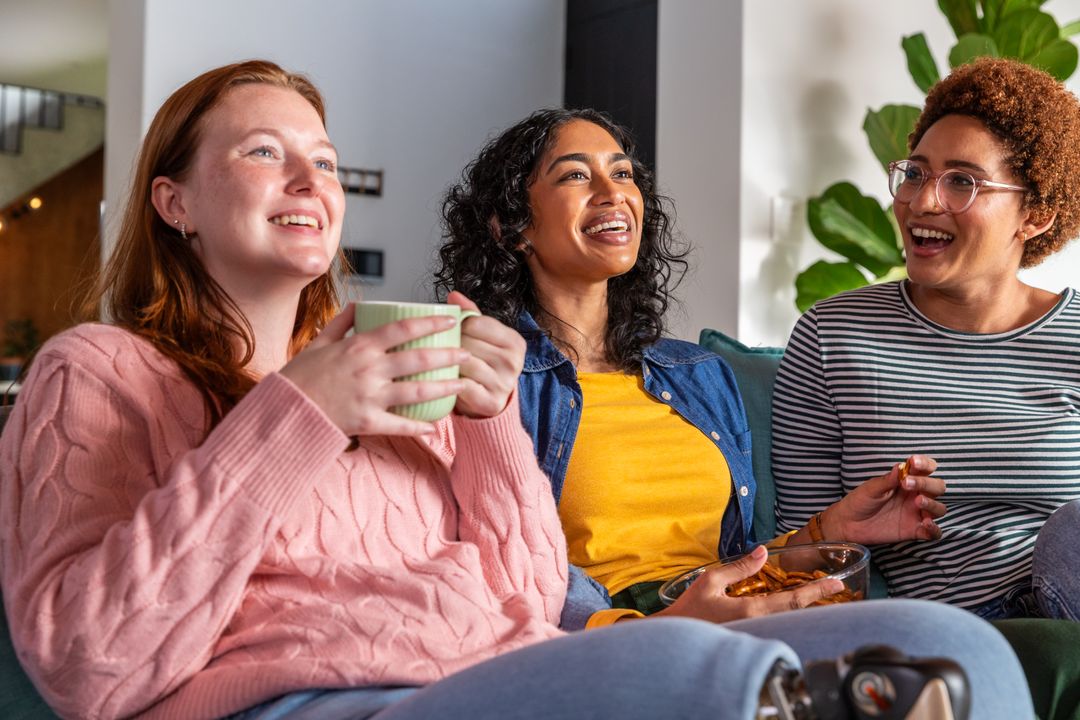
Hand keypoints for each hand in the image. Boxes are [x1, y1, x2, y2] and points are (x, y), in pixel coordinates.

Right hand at [280, 304, 469, 435]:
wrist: (284, 412)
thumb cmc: (300, 377)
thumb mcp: (318, 344)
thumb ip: (341, 324)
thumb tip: (359, 305)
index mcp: (359, 347)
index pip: (403, 329)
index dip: (431, 323)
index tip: (452, 321)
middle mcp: (368, 370)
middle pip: (419, 359)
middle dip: (448, 356)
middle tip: (467, 355)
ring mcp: (369, 397)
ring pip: (417, 392)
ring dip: (444, 388)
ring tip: (463, 385)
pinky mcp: (367, 422)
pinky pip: (400, 425)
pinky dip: (419, 426)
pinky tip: (434, 426)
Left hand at [446, 291, 524, 418]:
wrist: (490, 401)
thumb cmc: (484, 364)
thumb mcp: (483, 337)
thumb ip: (470, 314)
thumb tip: (453, 295)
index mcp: (515, 341)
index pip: (476, 322)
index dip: (458, 326)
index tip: (454, 332)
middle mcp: (513, 361)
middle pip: (468, 342)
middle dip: (452, 345)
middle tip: (446, 350)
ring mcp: (504, 383)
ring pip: (464, 363)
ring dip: (449, 364)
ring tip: (444, 364)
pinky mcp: (491, 401)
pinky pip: (462, 386)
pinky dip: (451, 383)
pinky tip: (448, 381)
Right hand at [653, 545, 844, 623]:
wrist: (675, 638)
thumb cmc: (689, 610)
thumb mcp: (711, 580)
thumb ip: (740, 567)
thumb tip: (762, 553)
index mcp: (750, 610)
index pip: (792, 600)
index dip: (817, 591)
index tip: (836, 584)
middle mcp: (757, 625)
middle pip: (796, 613)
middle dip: (817, 600)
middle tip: (835, 588)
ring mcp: (755, 633)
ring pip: (787, 620)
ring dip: (804, 606)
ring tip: (818, 593)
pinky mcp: (750, 637)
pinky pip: (775, 624)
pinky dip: (788, 613)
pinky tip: (792, 605)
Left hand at [824, 455, 944, 543]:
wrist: (849, 523)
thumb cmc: (861, 500)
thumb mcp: (872, 488)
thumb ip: (888, 480)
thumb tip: (901, 466)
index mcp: (907, 480)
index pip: (925, 469)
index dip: (925, 464)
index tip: (914, 462)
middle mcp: (916, 495)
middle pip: (937, 487)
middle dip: (927, 483)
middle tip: (907, 484)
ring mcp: (917, 513)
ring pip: (939, 508)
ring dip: (932, 504)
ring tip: (917, 502)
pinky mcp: (915, 531)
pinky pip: (933, 532)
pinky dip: (934, 529)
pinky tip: (926, 524)